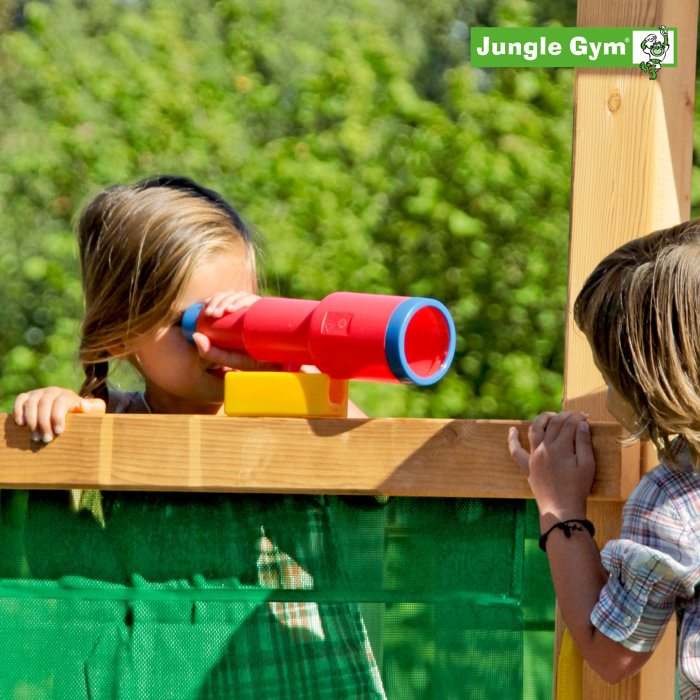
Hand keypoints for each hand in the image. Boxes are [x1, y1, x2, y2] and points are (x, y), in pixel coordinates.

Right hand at [14, 387, 105, 442]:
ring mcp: (39, 393)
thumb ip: (94, 407)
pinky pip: (20, 400)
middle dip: (44, 423)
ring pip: (32, 403)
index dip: (58, 416)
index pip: (61, 402)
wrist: (72, 411)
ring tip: (35, 437)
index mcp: (68, 395)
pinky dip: (18, 410)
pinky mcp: (28, 397)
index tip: (58, 431)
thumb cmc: (84, 414)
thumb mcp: (93, 411)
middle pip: (45, 403)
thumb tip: (83, 405)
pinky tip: (21, 424)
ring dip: (31, 421)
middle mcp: (53, 391)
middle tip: (46, 439)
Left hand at [191, 291, 281, 371]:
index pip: (228, 299)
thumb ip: (210, 353)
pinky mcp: (272, 313)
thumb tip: (195, 336)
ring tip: (223, 311)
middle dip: (221, 300)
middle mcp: (253, 311)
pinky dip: (244, 301)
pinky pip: (257, 302)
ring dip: (230, 299)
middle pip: (234, 296)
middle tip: (213, 313)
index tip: (208, 307)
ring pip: (243, 296)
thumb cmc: (253, 362)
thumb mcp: (228, 358)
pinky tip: (236, 307)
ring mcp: (262, 312)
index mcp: (242, 317)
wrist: (277, 370)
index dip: (218, 297)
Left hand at [508, 411, 595, 525]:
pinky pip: (515, 451)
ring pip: (534, 429)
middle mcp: (544, 448)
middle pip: (554, 423)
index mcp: (561, 447)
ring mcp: (534, 456)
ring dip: (542, 419)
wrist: (561, 509)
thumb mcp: (587, 465)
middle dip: (565, 415)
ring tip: (552, 415)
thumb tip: (581, 423)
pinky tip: (512, 430)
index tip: (587, 417)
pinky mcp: (527, 466)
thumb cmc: (577, 489)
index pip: (569, 423)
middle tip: (574, 415)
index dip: (579, 417)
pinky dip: (512, 439)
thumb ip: (584, 442)